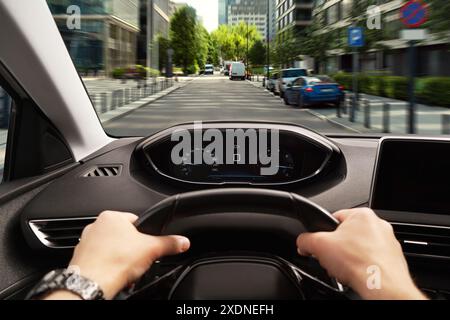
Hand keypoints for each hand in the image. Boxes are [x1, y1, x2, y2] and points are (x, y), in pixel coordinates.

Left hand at [45, 211, 189, 299]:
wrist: (93, 282)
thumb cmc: (115, 262)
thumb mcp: (151, 249)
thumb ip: (169, 243)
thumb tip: (182, 242)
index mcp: (111, 216)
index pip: (135, 221)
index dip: (145, 234)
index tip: (147, 245)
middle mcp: (96, 225)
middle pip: (123, 235)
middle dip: (132, 248)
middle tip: (138, 259)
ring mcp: (85, 241)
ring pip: (110, 248)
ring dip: (119, 257)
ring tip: (126, 269)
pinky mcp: (80, 257)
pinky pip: (99, 260)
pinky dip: (107, 266)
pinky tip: (114, 274)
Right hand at [296, 208, 425, 299]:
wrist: (381, 285)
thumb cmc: (359, 263)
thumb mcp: (319, 246)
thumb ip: (305, 240)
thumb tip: (302, 242)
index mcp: (362, 214)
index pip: (334, 218)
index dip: (323, 233)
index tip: (321, 244)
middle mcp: (378, 225)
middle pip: (347, 235)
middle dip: (337, 248)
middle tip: (332, 259)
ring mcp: (388, 242)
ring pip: (359, 248)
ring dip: (350, 258)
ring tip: (345, 269)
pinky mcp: (393, 259)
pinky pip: (371, 260)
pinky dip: (363, 267)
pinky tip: (357, 274)